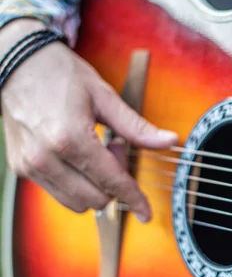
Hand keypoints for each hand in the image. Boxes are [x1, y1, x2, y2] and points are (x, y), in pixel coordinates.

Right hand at [0, 19, 177, 221]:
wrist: (15, 62)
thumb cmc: (60, 74)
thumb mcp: (105, 97)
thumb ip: (137, 127)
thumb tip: (170, 142)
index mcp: (70, 139)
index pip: (112, 182)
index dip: (135, 199)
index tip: (147, 214)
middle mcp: (46, 158)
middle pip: (97, 199)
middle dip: (114, 182)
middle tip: (113, 147)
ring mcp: (30, 165)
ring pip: (77, 203)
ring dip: (94, 185)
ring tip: (93, 149)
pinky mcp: (20, 168)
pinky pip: (58, 193)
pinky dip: (76, 183)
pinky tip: (77, 156)